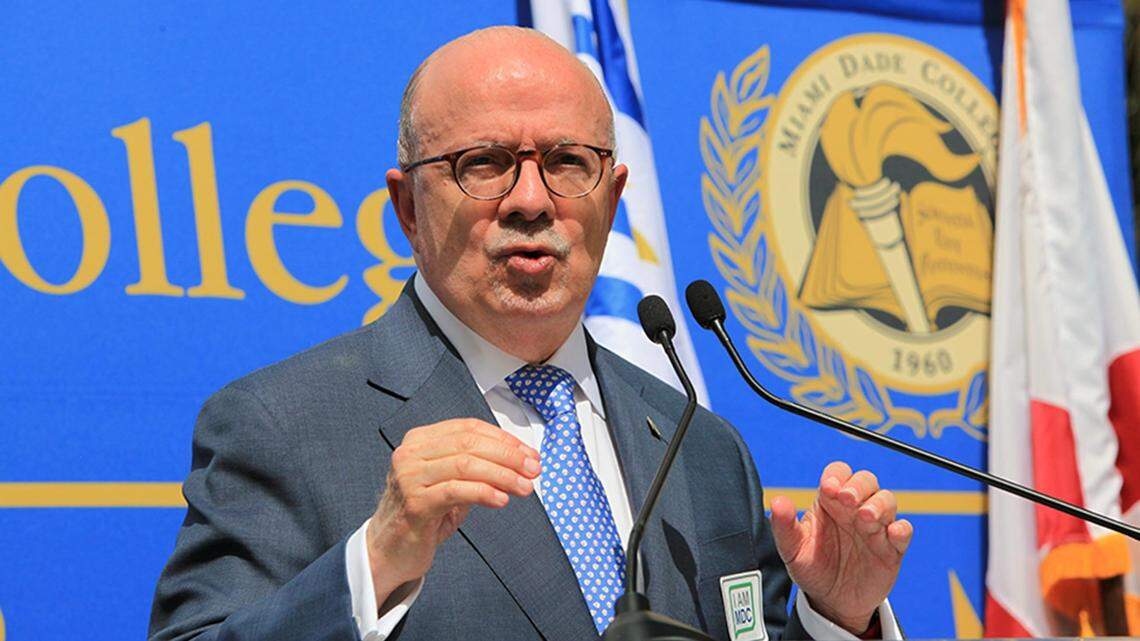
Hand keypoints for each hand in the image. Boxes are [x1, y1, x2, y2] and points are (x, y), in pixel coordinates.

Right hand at [366, 419, 540, 604]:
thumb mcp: (450, 482)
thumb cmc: (424, 513)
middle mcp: (411, 453)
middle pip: (470, 443)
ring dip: (503, 475)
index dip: (504, 439)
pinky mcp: (414, 503)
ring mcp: (409, 477)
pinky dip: (484, 493)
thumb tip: (520, 462)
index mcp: (420, 440)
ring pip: (466, 464)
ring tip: (525, 487)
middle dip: (508, 456)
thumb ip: (477, 467)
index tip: (529, 454)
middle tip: (533, 469)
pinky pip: (456, 491)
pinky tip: (502, 500)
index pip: (469, 427)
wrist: (389, 550)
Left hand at [769, 461, 912, 634]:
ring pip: (887, 500)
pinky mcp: (891, 548)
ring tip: (865, 516)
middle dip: (858, 485)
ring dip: (878, 504)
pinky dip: (901, 529)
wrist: (831, 602)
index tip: (828, 487)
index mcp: (830, 503)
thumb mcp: (793, 550)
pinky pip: (903, 531)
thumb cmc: (812, 568)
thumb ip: (784, 526)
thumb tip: (777, 501)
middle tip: (847, 498)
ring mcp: (875, 527)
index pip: (838, 474)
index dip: (837, 475)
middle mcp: (854, 509)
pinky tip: (892, 532)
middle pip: (866, 481)